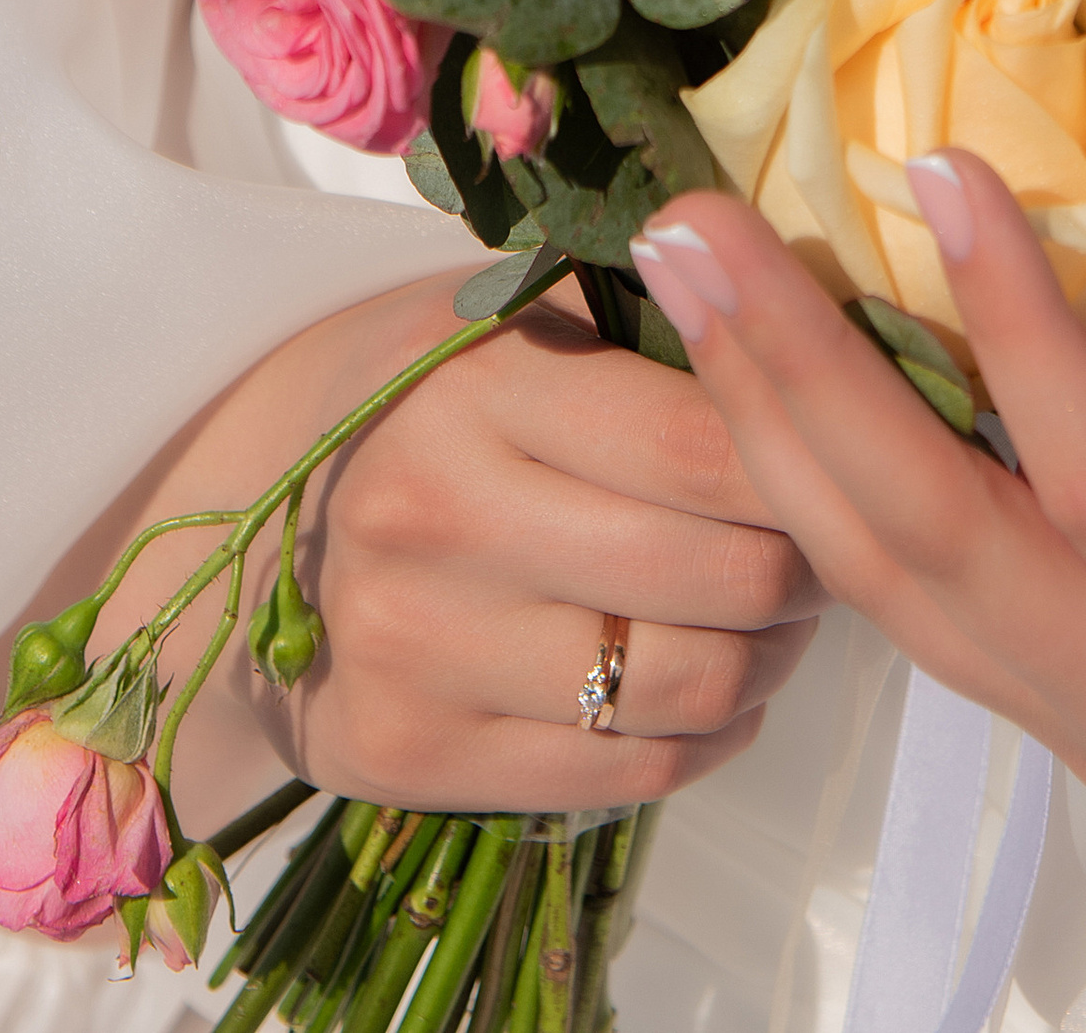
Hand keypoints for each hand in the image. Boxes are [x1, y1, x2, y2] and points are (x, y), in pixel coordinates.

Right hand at [272, 271, 822, 813]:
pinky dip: (705, 737)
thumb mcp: (507, 310)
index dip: (807, 463)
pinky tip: (707, 686)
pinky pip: (627, 774)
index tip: (837, 458)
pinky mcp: (408, 755)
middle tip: (823, 547)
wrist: (248, 514)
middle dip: (809, 569)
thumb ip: (646, 314)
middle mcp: (436, 517)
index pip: (708, 443)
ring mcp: (416, 649)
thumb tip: (809, 311)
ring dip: (771, 660)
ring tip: (774, 619)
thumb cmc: (420, 391)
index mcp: (476, 383)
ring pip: (689, 686)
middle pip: (722, 575)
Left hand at [628, 155, 1085, 837]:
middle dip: (802, 385)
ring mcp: (1072, 719)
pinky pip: (885, 588)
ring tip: (680, 267)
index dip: (1022, 344)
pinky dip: (798, 470)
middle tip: (697, 226)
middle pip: (935, 551)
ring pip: (878, 584)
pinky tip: (735, 355)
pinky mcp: (1029, 692)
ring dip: (765, 422)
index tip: (944, 170)